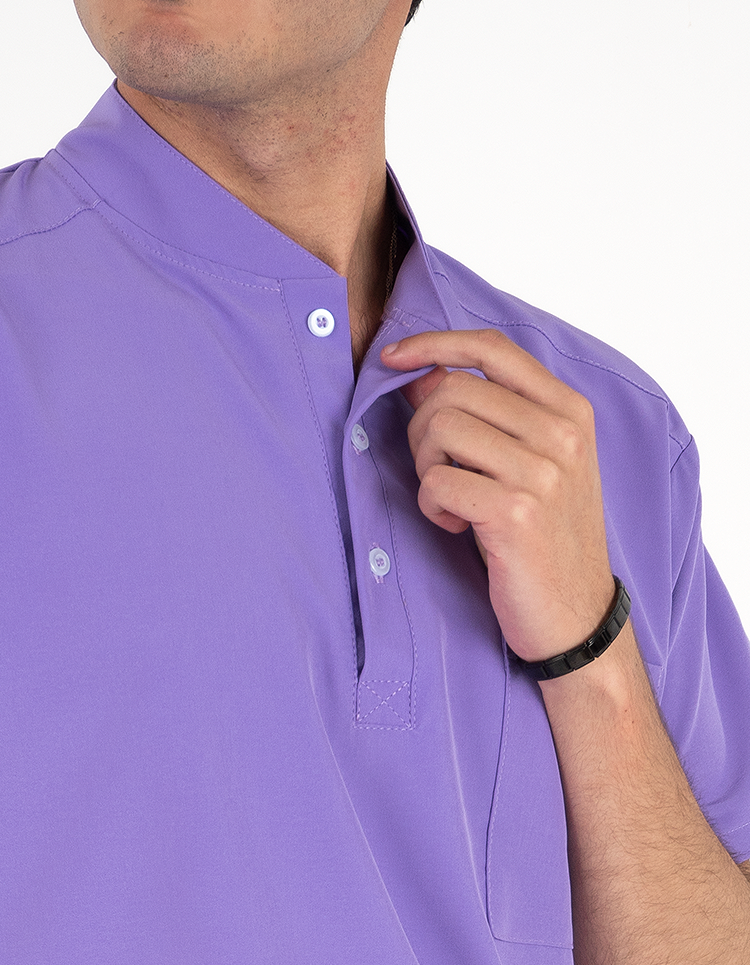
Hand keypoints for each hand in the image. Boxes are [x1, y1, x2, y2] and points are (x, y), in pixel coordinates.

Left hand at [381, 328, 615, 662]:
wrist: (576, 615)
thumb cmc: (545, 539)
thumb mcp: (530, 466)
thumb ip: (487, 416)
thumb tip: (421, 374)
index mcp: (570, 409)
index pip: (491, 348)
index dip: (433, 344)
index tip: (393, 359)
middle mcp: (562, 432)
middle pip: (453, 389)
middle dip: (422, 430)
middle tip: (438, 472)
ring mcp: (542, 471)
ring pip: (439, 428)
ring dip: (427, 470)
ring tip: (454, 503)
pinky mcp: (515, 512)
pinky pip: (437, 482)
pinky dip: (433, 507)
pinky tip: (459, 528)